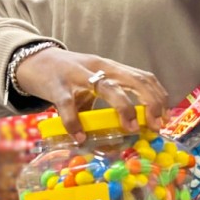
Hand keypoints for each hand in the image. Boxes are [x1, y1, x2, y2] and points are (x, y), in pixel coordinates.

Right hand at [16, 48, 168, 140]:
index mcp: (111, 67)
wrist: (34, 60)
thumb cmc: (69, 76)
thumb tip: (127, 130)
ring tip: (130, 129)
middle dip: (150, 103)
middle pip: (133, 80)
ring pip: (107, 87)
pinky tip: (80, 138)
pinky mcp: (57, 86)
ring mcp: (78, 75)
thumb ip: (110, 99)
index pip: (143, 77)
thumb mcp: (94, 82)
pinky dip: (75, 123)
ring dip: (123, 108)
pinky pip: (68, 106)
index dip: (158, 97)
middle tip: (155, 126)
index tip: (165, 118)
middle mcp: (99, 67)